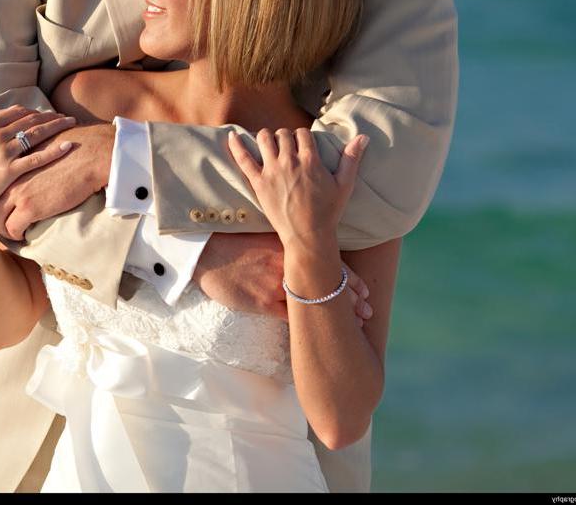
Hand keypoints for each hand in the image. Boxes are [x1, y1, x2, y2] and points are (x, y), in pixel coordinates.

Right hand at [0, 106, 75, 224]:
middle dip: (51, 116)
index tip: (49, 114)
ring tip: (72, 124)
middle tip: (67, 118)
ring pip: (36, 134)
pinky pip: (37, 158)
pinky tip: (68, 146)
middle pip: (31, 120)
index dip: (36, 111)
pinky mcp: (9, 170)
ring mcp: (3, 152)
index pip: (19, 111)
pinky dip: (54, 151)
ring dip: (57, 126)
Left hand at [0, 122, 113, 239]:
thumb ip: (28, 145)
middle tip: (0, 224)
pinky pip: (12, 229)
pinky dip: (16, 235)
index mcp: (10, 161)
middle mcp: (8, 176)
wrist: (90, 155)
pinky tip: (24, 233)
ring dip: (2, 229)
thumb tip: (26, 145)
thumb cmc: (72, 147)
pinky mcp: (29, 207)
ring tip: (12, 231)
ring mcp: (17, 192)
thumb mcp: (42, 140)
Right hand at [193, 232, 373, 324]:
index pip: (331, 263)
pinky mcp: (263, 303)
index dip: (351, 279)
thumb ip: (287, 246)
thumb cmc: (234, 245)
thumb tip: (308, 251)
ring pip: (315, 304)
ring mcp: (276, 285)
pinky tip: (321, 337)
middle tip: (368, 313)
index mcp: (291, 248)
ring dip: (337, 317)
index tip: (366, 291)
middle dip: (352, 300)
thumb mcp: (265, 238)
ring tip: (355, 327)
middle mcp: (289, 266)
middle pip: (330, 285)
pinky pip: (291, 319)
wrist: (207, 254)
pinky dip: (309, 328)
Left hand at [227, 128, 366, 251]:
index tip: (303, 144)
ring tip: (269, 141)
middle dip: (286, 136)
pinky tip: (232, 136)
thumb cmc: (328, 211)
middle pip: (283, 134)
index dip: (303, 136)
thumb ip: (351, 159)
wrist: (307, 235)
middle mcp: (290, 162)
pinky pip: (244, 159)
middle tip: (287, 146)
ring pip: (265, 139)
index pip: (303, 134)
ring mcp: (272, 171)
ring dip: (267, 136)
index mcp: (310, 161)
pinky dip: (236, 146)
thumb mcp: (344, 185)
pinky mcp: (258, 182)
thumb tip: (363, 137)